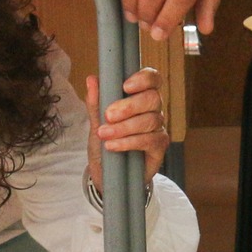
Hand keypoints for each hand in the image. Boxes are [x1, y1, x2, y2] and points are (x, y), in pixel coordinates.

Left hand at [84, 69, 169, 188]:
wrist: (105, 173)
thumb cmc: (104, 142)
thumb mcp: (96, 121)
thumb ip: (95, 102)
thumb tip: (92, 80)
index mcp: (139, 96)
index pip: (152, 79)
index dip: (144, 78)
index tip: (125, 86)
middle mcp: (152, 110)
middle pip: (152, 98)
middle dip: (129, 106)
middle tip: (108, 115)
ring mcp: (157, 128)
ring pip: (150, 120)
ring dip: (124, 127)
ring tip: (104, 134)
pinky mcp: (159, 147)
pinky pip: (149, 140)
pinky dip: (129, 142)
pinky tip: (113, 146)